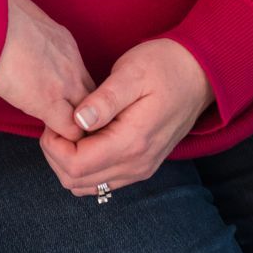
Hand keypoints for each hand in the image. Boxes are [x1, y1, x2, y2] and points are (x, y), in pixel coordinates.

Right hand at [0, 0, 96, 141]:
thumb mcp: (22, 18)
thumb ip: (29, 36)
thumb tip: (17, 41)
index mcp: (64, 42)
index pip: (80, 74)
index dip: (73, 91)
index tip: (60, 99)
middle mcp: (71, 63)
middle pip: (93, 96)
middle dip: (83, 111)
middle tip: (68, 123)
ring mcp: (64, 83)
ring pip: (87, 115)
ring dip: (75, 125)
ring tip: (61, 135)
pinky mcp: (48, 102)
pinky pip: (70, 130)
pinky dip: (64, 137)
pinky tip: (51, 138)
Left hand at [38, 39, 212, 196]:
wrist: (198, 74)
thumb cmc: (163, 66)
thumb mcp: (131, 72)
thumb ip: (103, 100)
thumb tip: (78, 120)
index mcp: (132, 142)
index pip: (75, 165)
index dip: (53, 145)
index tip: (54, 118)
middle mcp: (137, 164)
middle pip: (75, 181)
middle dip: (55, 154)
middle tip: (57, 121)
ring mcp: (140, 168)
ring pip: (87, 186)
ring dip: (68, 161)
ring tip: (70, 127)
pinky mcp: (141, 165)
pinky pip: (102, 180)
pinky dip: (84, 165)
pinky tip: (86, 135)